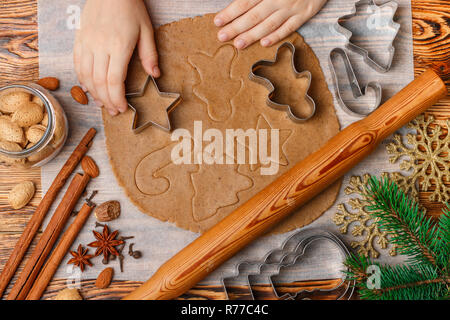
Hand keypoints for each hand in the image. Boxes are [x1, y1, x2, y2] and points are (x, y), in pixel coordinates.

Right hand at [74, 0, 158, 115]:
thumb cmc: (131, 8)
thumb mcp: (146, 30)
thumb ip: (150, 55)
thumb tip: (155, 75)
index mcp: (119, 46)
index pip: (114, 80)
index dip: (117, 98)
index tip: (122, 108)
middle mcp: (100, 46)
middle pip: (100, 82)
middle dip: (107, 100)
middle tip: (114, 111)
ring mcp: (87, 42)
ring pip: (86, 75)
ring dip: (94, 93)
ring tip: (103, 103)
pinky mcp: (79, 39)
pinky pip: (77, 63)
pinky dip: (82, 79)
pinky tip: (89, 88)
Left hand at [214, 0, 326, 48]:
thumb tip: (241, 2)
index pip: (244, 2)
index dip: (230, 12)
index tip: (218, 21)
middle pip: (253, 15)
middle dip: (236, 27)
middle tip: (222, 36)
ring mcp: (291, 7)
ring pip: (269, 24)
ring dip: (252, 35)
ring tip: (238, 44)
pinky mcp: (304, 14)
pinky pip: (289, 27)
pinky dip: (277, 35)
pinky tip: (264, 43)